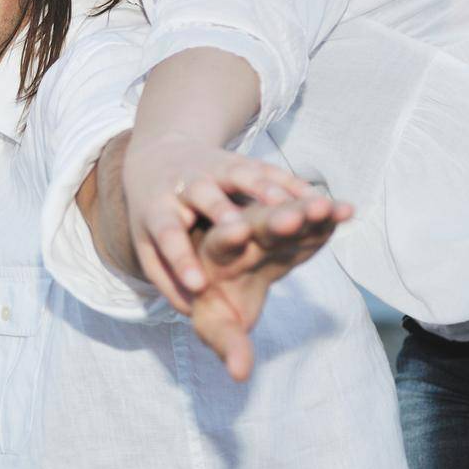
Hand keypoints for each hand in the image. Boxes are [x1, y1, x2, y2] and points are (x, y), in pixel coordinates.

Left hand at [121, 133, 316, 312]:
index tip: (198, 287)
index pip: (167, 235)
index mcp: (158, 209)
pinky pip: (271, 171)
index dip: (181, 260)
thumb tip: (190, 311)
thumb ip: (167, 276)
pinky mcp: (242, 162)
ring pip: (240, 176)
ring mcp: (215, 168)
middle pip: (203, 194)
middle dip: (221, 212)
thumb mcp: (147, 244)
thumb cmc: (156, 215)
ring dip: (266, 192)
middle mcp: (185, 184)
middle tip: (240, 231)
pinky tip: (321, 203)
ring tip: (293, 214)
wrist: (157, 157)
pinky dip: (294, 186)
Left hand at [189, 193, 350, 380]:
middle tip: (292, 216)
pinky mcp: (293, 227)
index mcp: (215, 255)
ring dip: (305, 211)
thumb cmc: (217, 303)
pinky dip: (326, 217)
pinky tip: (346, 211)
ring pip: (286, 215)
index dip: (228, 237)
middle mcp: (240, 234)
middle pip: (256, 223)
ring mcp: (269, 227)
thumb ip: (228, 343)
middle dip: (274, 220)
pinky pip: (310, 220)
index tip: (236, 230)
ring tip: (326, 207)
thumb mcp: (217, 324)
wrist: (227, 277)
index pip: (218, 242)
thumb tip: (240, 375)